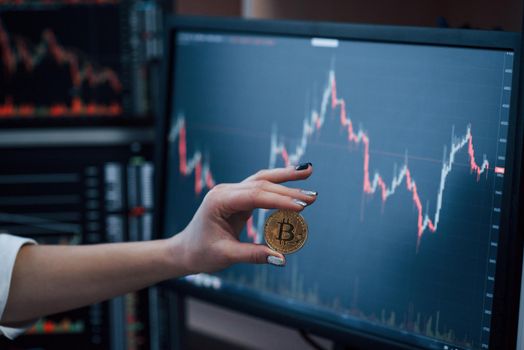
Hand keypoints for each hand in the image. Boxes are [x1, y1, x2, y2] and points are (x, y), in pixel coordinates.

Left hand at [173, 163, 316, 273]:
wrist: (185, 250)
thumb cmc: (201, 253)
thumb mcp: (226, 255)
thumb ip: (254, 255)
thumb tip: (282, 258)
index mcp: (220, 201)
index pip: (255, 196)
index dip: (280, 201)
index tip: (302, 207)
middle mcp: (226, 191)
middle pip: (261, 184)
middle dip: (289, 189)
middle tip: (313, 197)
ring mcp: (231, 191)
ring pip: (262, 179)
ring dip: (285, 176)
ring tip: (308, 170)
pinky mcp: (237, 196)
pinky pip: (260, 186)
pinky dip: (278, 183)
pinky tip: (293, 178)